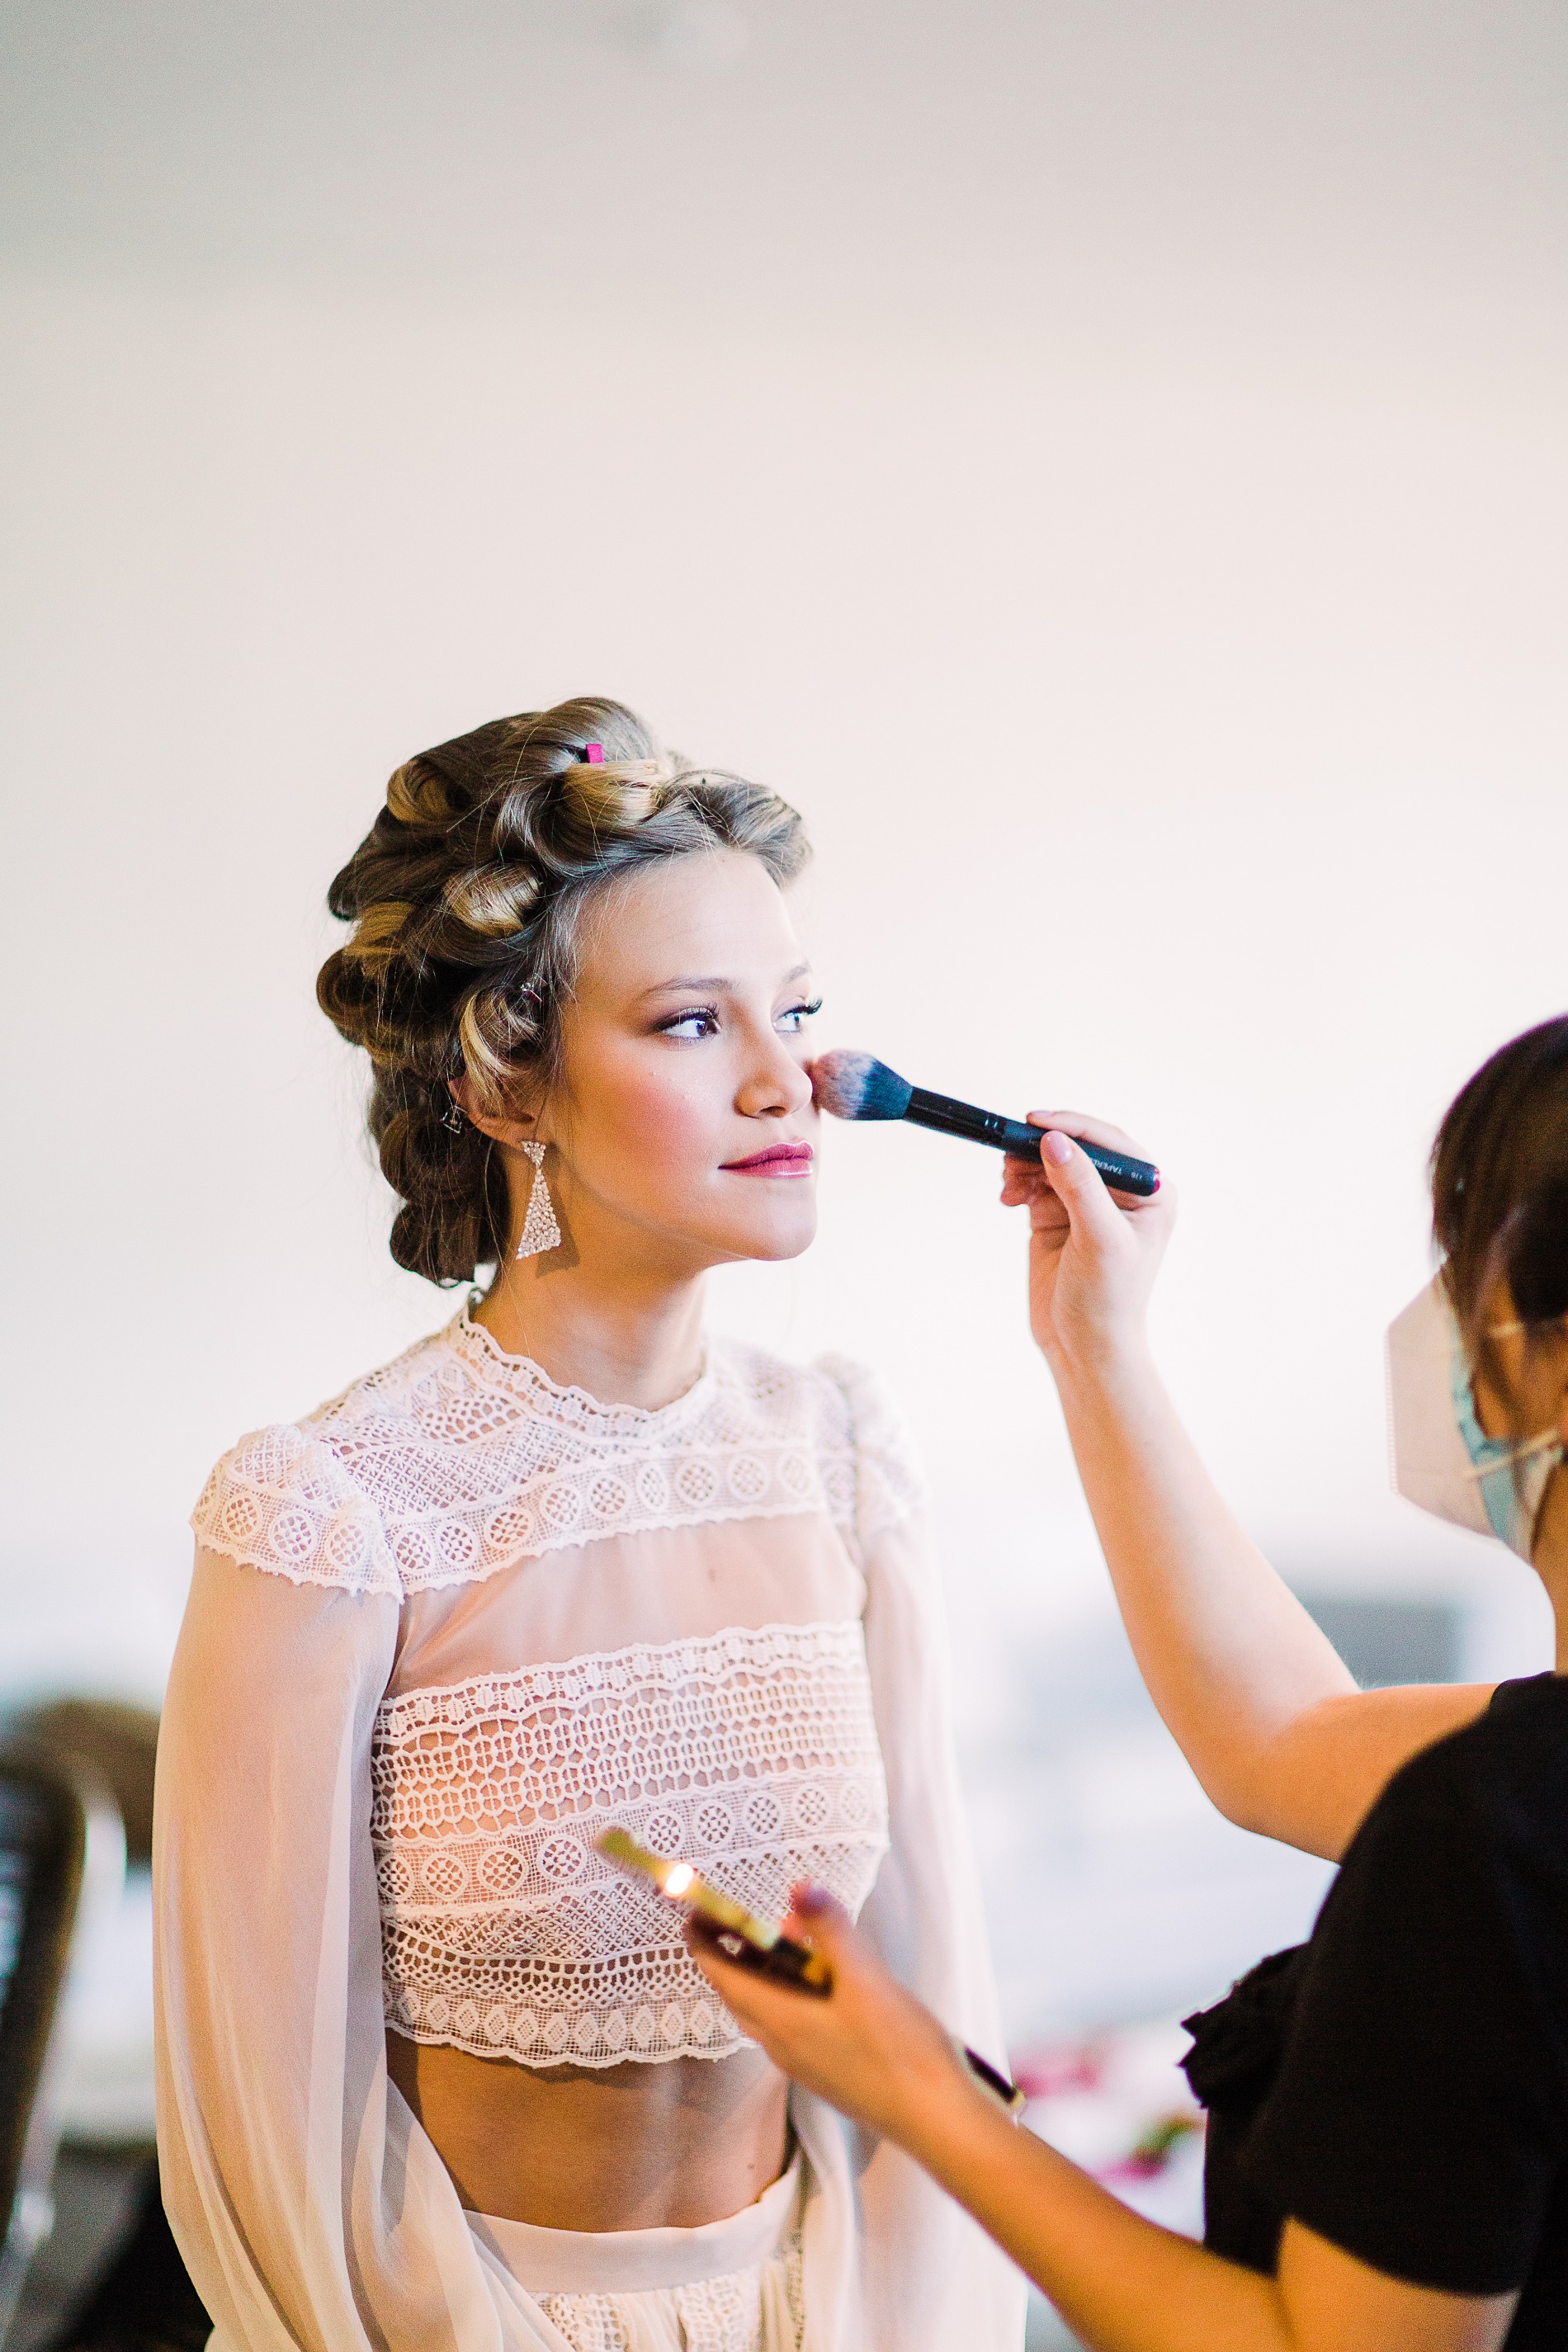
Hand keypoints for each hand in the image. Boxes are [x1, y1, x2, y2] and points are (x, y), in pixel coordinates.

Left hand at [685, 1886, 972, 2150]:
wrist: (934, 2120)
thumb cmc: (900, 2051)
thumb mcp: (867, 1979)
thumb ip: (830, 1930)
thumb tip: (797, 1887)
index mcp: (782, 2022)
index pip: (722, 1976)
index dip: (704, 1941)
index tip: (693, 1911)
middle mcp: (782, 2046)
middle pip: (739, 1993)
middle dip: (730, 1952)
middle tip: (733, 1916)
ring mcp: (804, 2063)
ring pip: (766, 2010)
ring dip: (765, 1972)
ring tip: (787, 1935)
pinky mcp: (826, 2070)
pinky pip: (790, 2024)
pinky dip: (791, 1993)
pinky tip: (824, 1979)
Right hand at [999, 1112, 1175, 1374]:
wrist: (1084, 1346)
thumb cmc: (1107, 1298)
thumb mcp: (1098, 1238)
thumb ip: (1079, 1186)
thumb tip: (1054, 1141)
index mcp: (1150, 1192)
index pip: (1110, 1143)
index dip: (1073, 1127)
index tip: (1036, 1122)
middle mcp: (1121, 1192)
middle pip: (1077, 1148)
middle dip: (1042, 1148)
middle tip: (1011, 1152)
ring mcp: (1087, 1203)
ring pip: (1051, 1163)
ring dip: (1026, 1166)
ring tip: (1009, 1183)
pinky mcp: (1057, 1217)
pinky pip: (1034, 1183)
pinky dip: (1018, 1184)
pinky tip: (1008, 1198)